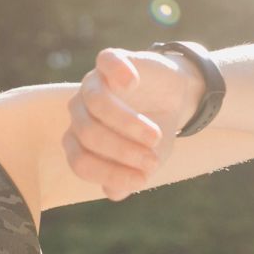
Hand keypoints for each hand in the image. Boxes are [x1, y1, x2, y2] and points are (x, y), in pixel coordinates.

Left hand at [63, 48, 192, 200]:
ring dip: (127, 124)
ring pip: (97, 104)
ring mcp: (93, 83)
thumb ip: (127, 179)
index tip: (141, 179)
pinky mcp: (111, 60)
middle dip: (121, 151)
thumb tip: (114, 193)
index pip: (80, 161)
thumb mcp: (146, 162)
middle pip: (88, 133)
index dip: (109, 173)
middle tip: (153, 161)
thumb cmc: (153, 134)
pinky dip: (118, 72)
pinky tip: (133, 84)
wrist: (173, 97)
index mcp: (80, 138)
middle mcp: (80, 111)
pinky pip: (105, 61)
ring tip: (155, 137)